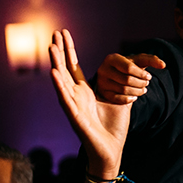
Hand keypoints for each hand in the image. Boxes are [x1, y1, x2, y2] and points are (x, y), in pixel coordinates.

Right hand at [50, 30, 130, 174]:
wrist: (109, 151)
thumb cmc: (111, 128)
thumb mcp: (118, 99)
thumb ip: (120, 84)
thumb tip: (131, 68)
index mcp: (84, 91)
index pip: (73, 66)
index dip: (68, 49)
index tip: (63, 32)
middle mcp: (75, 96)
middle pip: (64, 69)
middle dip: (60, 50)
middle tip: (54, 32)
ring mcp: (73, 106)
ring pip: (61, 81)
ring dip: (56, 64)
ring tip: (51, 48)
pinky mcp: (75, 117)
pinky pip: (65, 99)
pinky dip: (59, 86)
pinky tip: (54, 73)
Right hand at [95, 51, 166, 104]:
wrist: (116, 75)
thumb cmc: (129, 66)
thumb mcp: (139, 60)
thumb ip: (152, 60)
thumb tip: (163, 65)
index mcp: (112, 58)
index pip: (129, 68)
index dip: (142, 74)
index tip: (149, 76)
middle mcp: (103, 69)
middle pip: (127, 80)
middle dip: (141, 83)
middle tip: (146, 84)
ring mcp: (101, 82)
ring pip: (123, 90)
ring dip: (137, 92)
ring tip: (142, 90)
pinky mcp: (102, 93)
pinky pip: (117, 99)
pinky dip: (129, 99)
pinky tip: (134, 97)